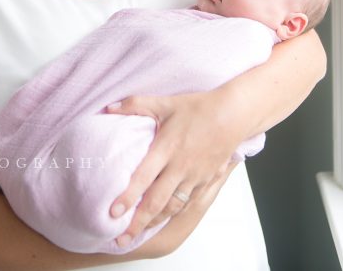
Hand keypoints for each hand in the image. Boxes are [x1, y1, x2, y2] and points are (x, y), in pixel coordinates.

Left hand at [105, 90, 242, 246]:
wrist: (233, 114)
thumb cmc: (198, 107)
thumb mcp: (165, 103)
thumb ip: (135, 105)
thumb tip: (109, 108)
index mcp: (166, 148)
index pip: (143, 177)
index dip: (127, 197)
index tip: (113, 212)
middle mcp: (179, 166)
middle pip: (156, 201)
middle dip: (137, 222)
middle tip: (122, 239)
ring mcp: (194, 176)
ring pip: (172, 206)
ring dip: (155, 222)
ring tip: (139, 233)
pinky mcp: (206, 180)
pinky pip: (188, 202)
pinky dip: (174, 213)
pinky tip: (163, 219)